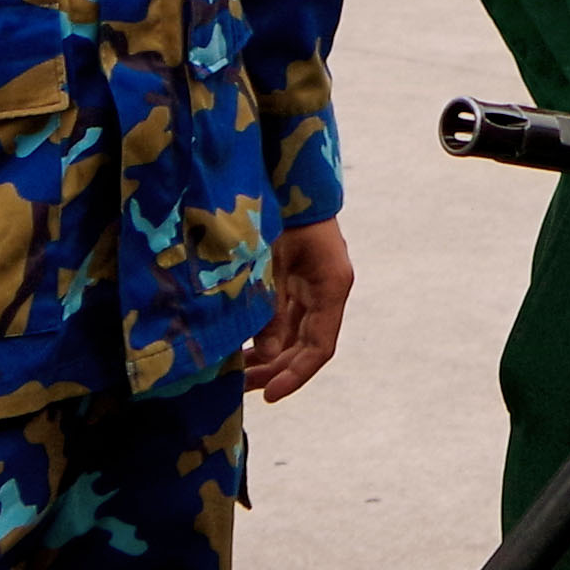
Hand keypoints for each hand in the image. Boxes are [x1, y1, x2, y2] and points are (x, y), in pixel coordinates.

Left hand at [245, 222, 358, 402]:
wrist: (286, 174)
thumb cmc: (279, 210)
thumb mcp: (271, 260)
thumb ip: (271, 308)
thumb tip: (268, 355)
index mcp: (332, 285)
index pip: (320, 346)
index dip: (297, 375)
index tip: (270, 395)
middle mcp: (327, 290)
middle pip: (307, 346)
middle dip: (277, 371)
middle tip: (243, 389)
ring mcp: (313, 285)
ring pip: (294, 335)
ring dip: (269, 357)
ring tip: (237, 376)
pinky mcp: (297, 279)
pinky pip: (284, 318)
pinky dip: (266, 336)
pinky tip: (242, 349)